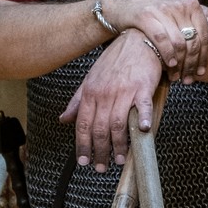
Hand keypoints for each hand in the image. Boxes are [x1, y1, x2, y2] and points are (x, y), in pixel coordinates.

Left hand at [60, 28, 162, 170]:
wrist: (138, 40)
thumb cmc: (116, 60)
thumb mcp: (91, 79)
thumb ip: (78, 101)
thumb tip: (64, 119)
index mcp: (90, 93)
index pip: (82, 124)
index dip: (82, 145)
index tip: (83, 161)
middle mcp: (104, 94)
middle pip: (99, 129)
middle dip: (99, 151)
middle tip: (102, 167)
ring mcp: (124, 91)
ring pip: (118, 124)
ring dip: (119, 145)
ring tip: (120, 159)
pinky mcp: (143, 88)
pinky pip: (141, 107)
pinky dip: (142, 120)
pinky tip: (143, 132)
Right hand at [97, 0, 207, 82]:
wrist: (125, 4)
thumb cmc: (155, 10)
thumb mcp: (177, 8)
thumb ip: (194, 15)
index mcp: (191, 4)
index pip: (204, 35)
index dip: (204, 56)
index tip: (201, 72)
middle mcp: (179, 5)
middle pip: (193, 41)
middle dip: (191, 64)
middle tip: (188, 79)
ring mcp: (163, 10)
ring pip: (179, 43)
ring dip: (180, 64)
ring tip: (177, 76)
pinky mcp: (146, 16)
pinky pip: (162, 40)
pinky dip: (168, 54)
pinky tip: (170, 65)